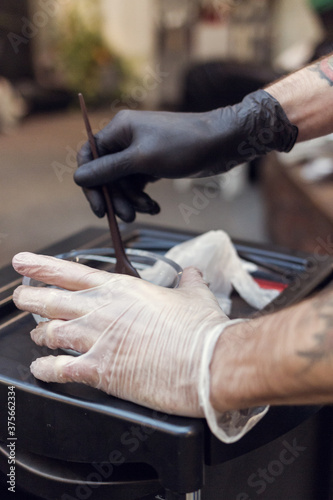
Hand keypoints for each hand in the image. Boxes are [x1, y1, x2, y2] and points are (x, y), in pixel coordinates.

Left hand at [12, 252, 230, 416]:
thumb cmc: (200, 329)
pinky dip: (45, 369)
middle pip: (51, 301)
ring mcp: (97, 341)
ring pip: (50, 333)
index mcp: (121, 289)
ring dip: (38, 334)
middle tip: (21, 296)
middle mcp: (102, 311)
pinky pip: (59, 370)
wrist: (207, 362)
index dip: (42, 267)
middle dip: (30, 297)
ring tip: (35, 335)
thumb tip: (192, 273)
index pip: (71, 273)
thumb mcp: (195, 295)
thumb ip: (188, 281)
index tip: (23, 262)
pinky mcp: (99, 371)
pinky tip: (41, 368)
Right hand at [75, 90, 297, 221]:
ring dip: (132, 201)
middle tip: (127, 217)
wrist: (222, 143)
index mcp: (118, 130)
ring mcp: (140, 153)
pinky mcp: (153, 164)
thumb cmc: (183, 145)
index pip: (89, 156)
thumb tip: (77, 178)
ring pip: (123, 183)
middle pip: (106, 174)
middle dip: (116, 197)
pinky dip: (143, 198)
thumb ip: (109, 170)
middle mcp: (126, 139)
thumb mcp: (142, 160)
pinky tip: (154, 208)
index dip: (89, 183)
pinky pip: (139, 185)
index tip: (98, 206)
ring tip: (148, 211)